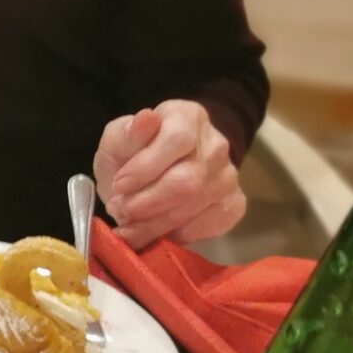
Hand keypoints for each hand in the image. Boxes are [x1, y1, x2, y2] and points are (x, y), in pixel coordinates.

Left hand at [95, 100, 246, 249]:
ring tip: (129, 224)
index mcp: (187, 117)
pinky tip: (156, 232)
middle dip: (145, 203)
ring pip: (194, 207)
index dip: (145, 167)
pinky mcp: (234, 205)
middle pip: (186, 181)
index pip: (177, 140)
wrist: (156, 173)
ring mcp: (229, 176)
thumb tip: (146, 118)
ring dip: (154, 224)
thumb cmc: (132, 154)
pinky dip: (176, 235)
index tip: (118, 186)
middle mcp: (216, 145)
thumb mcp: (118, 140)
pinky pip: (208, 227)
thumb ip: (127, 134)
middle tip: (120, 211)